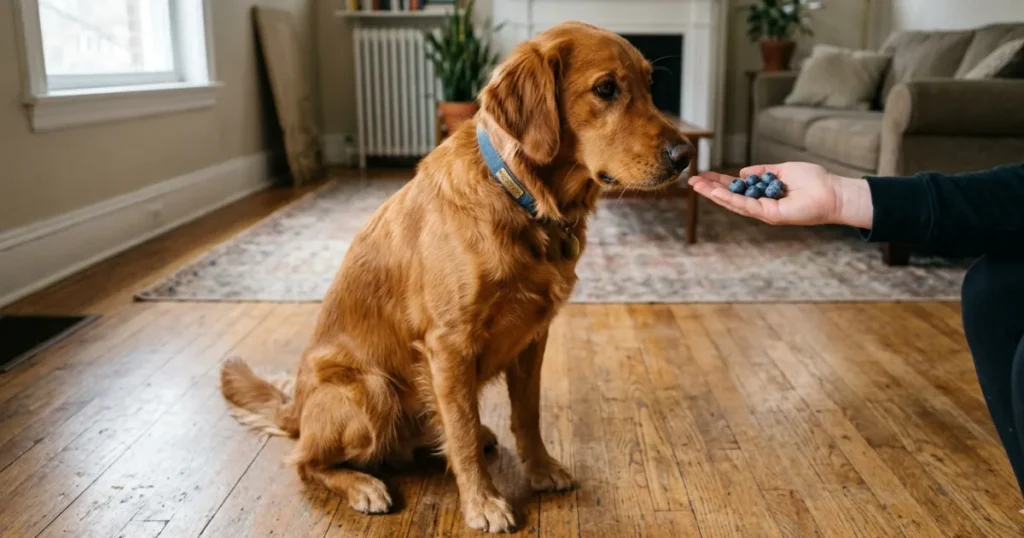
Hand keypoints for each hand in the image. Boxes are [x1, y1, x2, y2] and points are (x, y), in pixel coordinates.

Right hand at [688, 162, 872, 227]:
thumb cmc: (814, 181)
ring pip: (734, 203)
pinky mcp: (770, 215)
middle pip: (730, 197)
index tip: (704, 174)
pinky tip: (716, 192)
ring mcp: (764, 212)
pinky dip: (730, 199)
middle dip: (710, 189)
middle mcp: (761, 205)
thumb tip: (742, 173)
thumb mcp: (782, 171)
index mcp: (764, 194)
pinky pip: (746, 206)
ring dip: (714, 194)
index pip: (737, 188)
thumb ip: (762, 172)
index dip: (720, 181)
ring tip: (697, 185)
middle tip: (692, 181)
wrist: (833, 192)